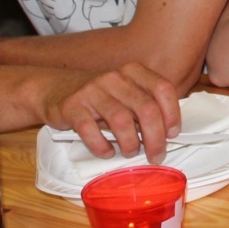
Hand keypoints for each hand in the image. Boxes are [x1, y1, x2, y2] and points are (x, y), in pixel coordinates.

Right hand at [44, 63, 181, 163]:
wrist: (55, 90)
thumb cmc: (100, 97)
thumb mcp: (126, 93)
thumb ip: (145, 105)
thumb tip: (169, 132)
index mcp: (133, 72)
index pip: (163, 89)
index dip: (172, 114)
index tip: (173, 134)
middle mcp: (115, 77)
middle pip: (146, 108)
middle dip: (156, 137)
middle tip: (156, 155)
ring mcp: (93, 90)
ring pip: (122, 120)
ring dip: (131, 143)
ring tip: (130, 152)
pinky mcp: (72, 106)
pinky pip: (91, 131)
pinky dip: (102, 147)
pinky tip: (107, 152)